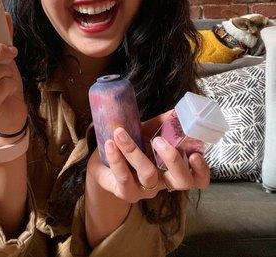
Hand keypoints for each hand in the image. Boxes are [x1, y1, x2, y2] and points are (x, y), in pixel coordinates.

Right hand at [0, 15, 26, 133]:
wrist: (12, 111)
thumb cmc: (2, 83)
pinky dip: (10, 85)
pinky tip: (9, 90)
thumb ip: (0, 40)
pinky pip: (0, 88)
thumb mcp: (0, 60)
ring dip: (5, 70)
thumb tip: (4, 15)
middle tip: (11, 49)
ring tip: (8, 75)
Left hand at [87, 117, 209, 203]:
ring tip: (120, 133)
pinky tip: (110, 144)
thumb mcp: (148, 133)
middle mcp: (163, 182)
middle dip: (174, 160)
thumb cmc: (132, 146)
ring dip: (133, 151)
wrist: (103, 162)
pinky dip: (117, 159)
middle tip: (159, 140)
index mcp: (173, 168)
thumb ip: (162, 124)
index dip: (202, 170)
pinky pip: (124, 178)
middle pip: (182, 181)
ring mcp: (145, 190)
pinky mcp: (126, 193)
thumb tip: (175, 111)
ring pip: (148, 175)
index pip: (197, 178)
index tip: (194, 154)